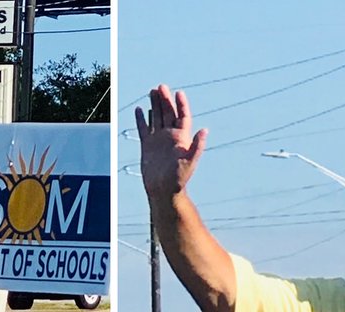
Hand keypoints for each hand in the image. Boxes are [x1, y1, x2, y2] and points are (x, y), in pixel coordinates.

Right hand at [135, 84, 207, 200]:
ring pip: (156, 117)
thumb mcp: (189, 162)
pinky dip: (141, 119)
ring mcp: (158, 140)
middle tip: (161, 87)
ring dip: (155, 105)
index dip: (181, 104)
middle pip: (168, 113)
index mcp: (181, 138)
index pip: (183, 116)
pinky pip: (144, 129)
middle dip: (165, 99)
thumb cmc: (178, 179)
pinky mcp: (147, 146)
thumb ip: (197, 146)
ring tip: (152, 92)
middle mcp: (170, 137)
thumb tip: (205, 130)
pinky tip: (139, 110)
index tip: (178, 93)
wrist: (163, 191)